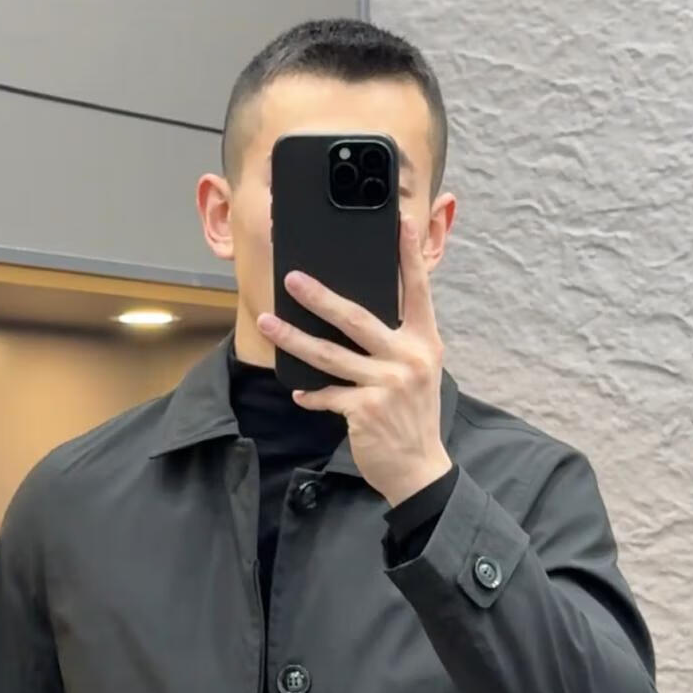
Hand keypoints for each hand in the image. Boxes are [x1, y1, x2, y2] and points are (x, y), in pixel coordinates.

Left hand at [255, 213, 450, 506]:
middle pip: (357, 318)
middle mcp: (408, 358)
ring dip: (294, 339)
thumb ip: (396, 344)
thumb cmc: (413, 417)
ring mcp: (387, 384)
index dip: (409, 256)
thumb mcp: (417, 373)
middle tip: (291, 279)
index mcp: (425, 343)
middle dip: (320, 297)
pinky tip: (298, 392)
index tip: (399, 222)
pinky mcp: (365, 410)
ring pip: (330, 355)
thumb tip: (351, 320)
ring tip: (268, 324)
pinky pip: (327, 394)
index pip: (418, 291)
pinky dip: (311, 394)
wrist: (419, 469)